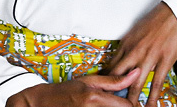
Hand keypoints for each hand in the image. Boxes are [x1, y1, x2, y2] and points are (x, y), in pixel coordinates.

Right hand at [5, 68, 139, 106]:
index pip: (127, 106)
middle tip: (116, 103)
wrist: (40, 104)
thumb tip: (135, 73)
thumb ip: (113, 81)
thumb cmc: (64, 91)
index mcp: (94, 98)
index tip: (128, 101)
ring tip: (105, 105)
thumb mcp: (88, 81)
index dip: (131, 104)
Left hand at [105, 2, 176, 106]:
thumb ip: (128, 47)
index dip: (105, 80)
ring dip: (131, 99)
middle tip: (110, 102)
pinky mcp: (163, 61)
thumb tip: (121, 59)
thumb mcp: (136, 31)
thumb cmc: (156, 20)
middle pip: (119, 76)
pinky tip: (150, 106)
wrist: (174, 13)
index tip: (102, 90)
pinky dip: (152, 97)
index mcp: (127, 43)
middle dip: (113, 91)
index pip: (111, 66)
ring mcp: (149, 57)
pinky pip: (156, 83)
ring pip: (135, 83)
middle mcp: (135, 51)